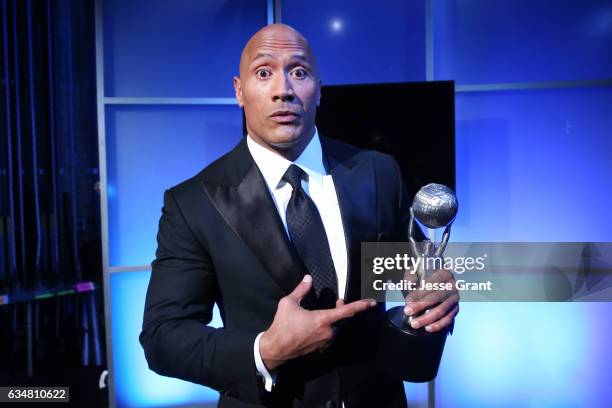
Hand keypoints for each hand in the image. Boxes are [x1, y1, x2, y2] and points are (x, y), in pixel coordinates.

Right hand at [259, 275, 376, 369]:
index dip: (360, 306)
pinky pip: (328, 336)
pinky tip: (316, 325)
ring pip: (334, 327)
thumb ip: (301, 290)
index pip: (346, 311)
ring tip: (326, 312)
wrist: (276, 348)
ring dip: (333, 319)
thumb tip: (308, 278)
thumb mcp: (288, 303)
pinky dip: (326, 328)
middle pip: (341, 319)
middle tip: (338, 301)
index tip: (371, 303)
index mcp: (322, 319)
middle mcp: (327, 332)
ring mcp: (324, 342)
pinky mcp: (320, 348)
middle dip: (341, 309)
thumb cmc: (282, 325)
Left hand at [404, 269, 459, 332]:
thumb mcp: (415, 272)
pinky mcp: (455, 309)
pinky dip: (438, 325)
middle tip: (408, 312)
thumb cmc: (422, 276)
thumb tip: (410, 284)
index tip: (407, 302)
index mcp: (444, 273)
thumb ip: (411, 277)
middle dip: (420, 307)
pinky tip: (428, 328)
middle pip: (436, 298)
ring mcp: (455, 298)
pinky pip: (448, 319)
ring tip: (415, 323)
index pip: (431, 284)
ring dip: (427, 319)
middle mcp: (452, 285)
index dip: (419, 294)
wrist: (432, 280)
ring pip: (442, 310)